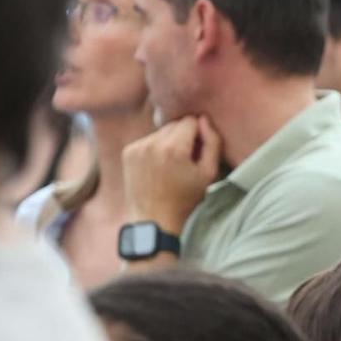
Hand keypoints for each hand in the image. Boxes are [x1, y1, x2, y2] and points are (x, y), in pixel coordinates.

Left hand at [122, 115, 221, 230]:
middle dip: (182, 137)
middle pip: (174, 124)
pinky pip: (148, 140)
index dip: (198, 134)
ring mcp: (137, 147)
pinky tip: (157, 168)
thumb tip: (204, 120)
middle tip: (185, 160)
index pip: (190, 120)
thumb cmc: (185, 200)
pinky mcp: (128, 152)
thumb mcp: (208, 174)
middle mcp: (152, 143)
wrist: (154, 220)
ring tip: (170, 166)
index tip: (198, 152)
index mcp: (173, 148)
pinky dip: (155, 149)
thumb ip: (212, 142)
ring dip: (168, 142)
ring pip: (161, 132)